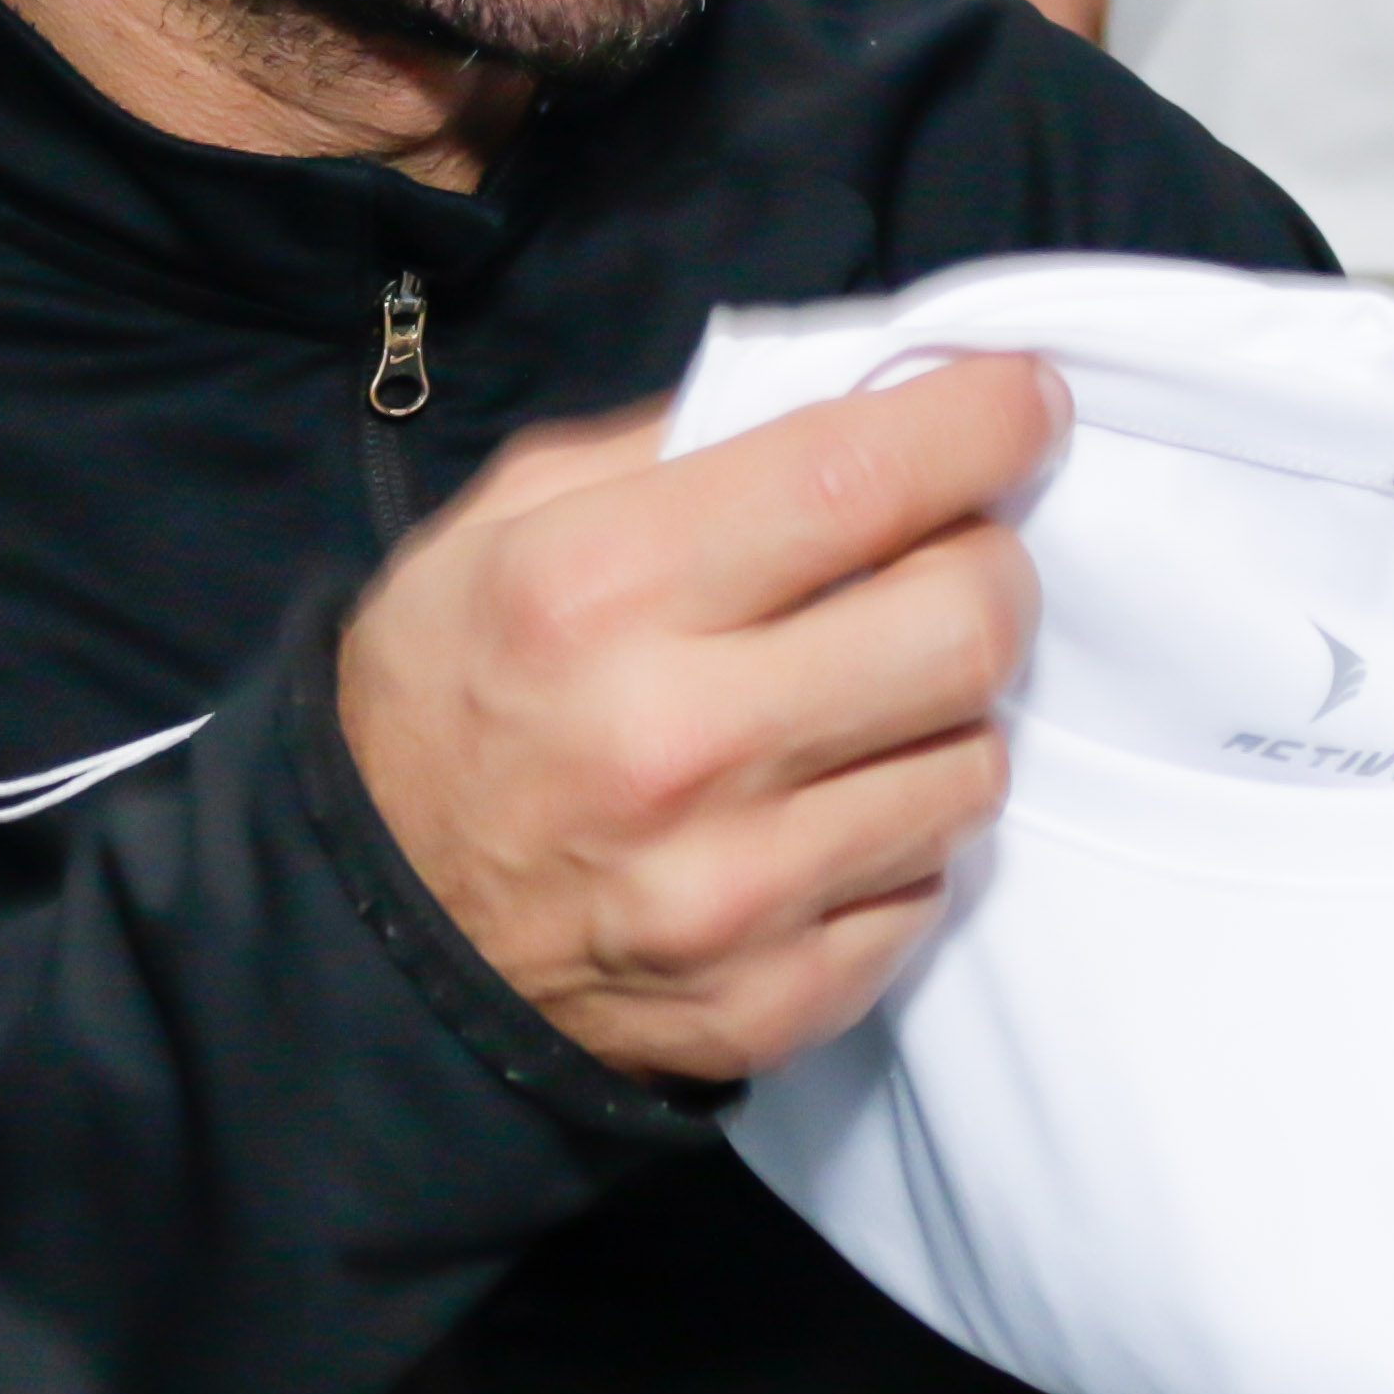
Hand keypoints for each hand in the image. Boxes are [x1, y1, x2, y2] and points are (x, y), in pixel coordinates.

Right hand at [339, 356, 1059, 1086]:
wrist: (375, 937)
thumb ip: (683, 444)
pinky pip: (929, 888)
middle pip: (967, 626)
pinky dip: (896, 837)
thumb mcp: (509, 520)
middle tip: (943, 559)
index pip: (861, 480)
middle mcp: (675, 744)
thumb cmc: (450, 694)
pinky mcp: (774, 998)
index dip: (980, 423)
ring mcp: (734, 892)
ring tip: (860, 700)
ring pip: (975, 766)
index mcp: (599, 592)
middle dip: (984, 568)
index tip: (1019, 400)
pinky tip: (818, 813)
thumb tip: (866, 396)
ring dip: (942, 714)